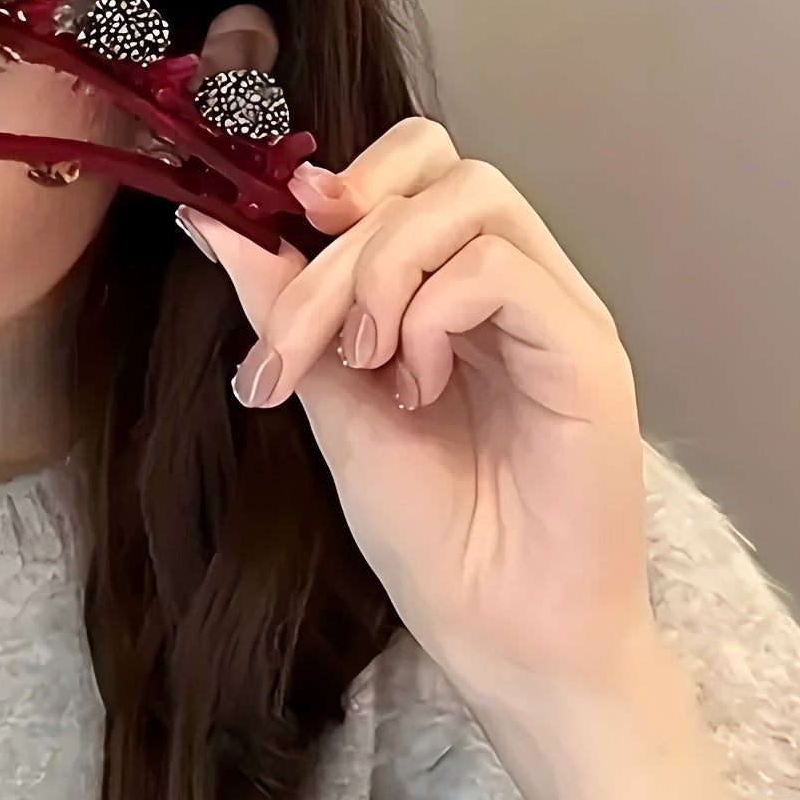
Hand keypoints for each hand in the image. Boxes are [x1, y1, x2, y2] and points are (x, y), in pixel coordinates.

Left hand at [179, 117, 655, 710]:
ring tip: (362, 362)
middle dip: (344, 230)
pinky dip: (428, 315)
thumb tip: (211, 223)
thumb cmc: (431, 534)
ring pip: (470, 198)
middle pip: (440, 160)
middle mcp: (517, 281)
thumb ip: (286, 310)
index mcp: (457, 286)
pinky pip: (497, 271)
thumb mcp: (330, 402)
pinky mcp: (588, 352)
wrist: (501, 639)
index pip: (410, 166)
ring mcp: (558, 311)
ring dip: (381, 271)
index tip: (269, 224)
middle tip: (298, 326)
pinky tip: (413, 387)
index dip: (338, 178)